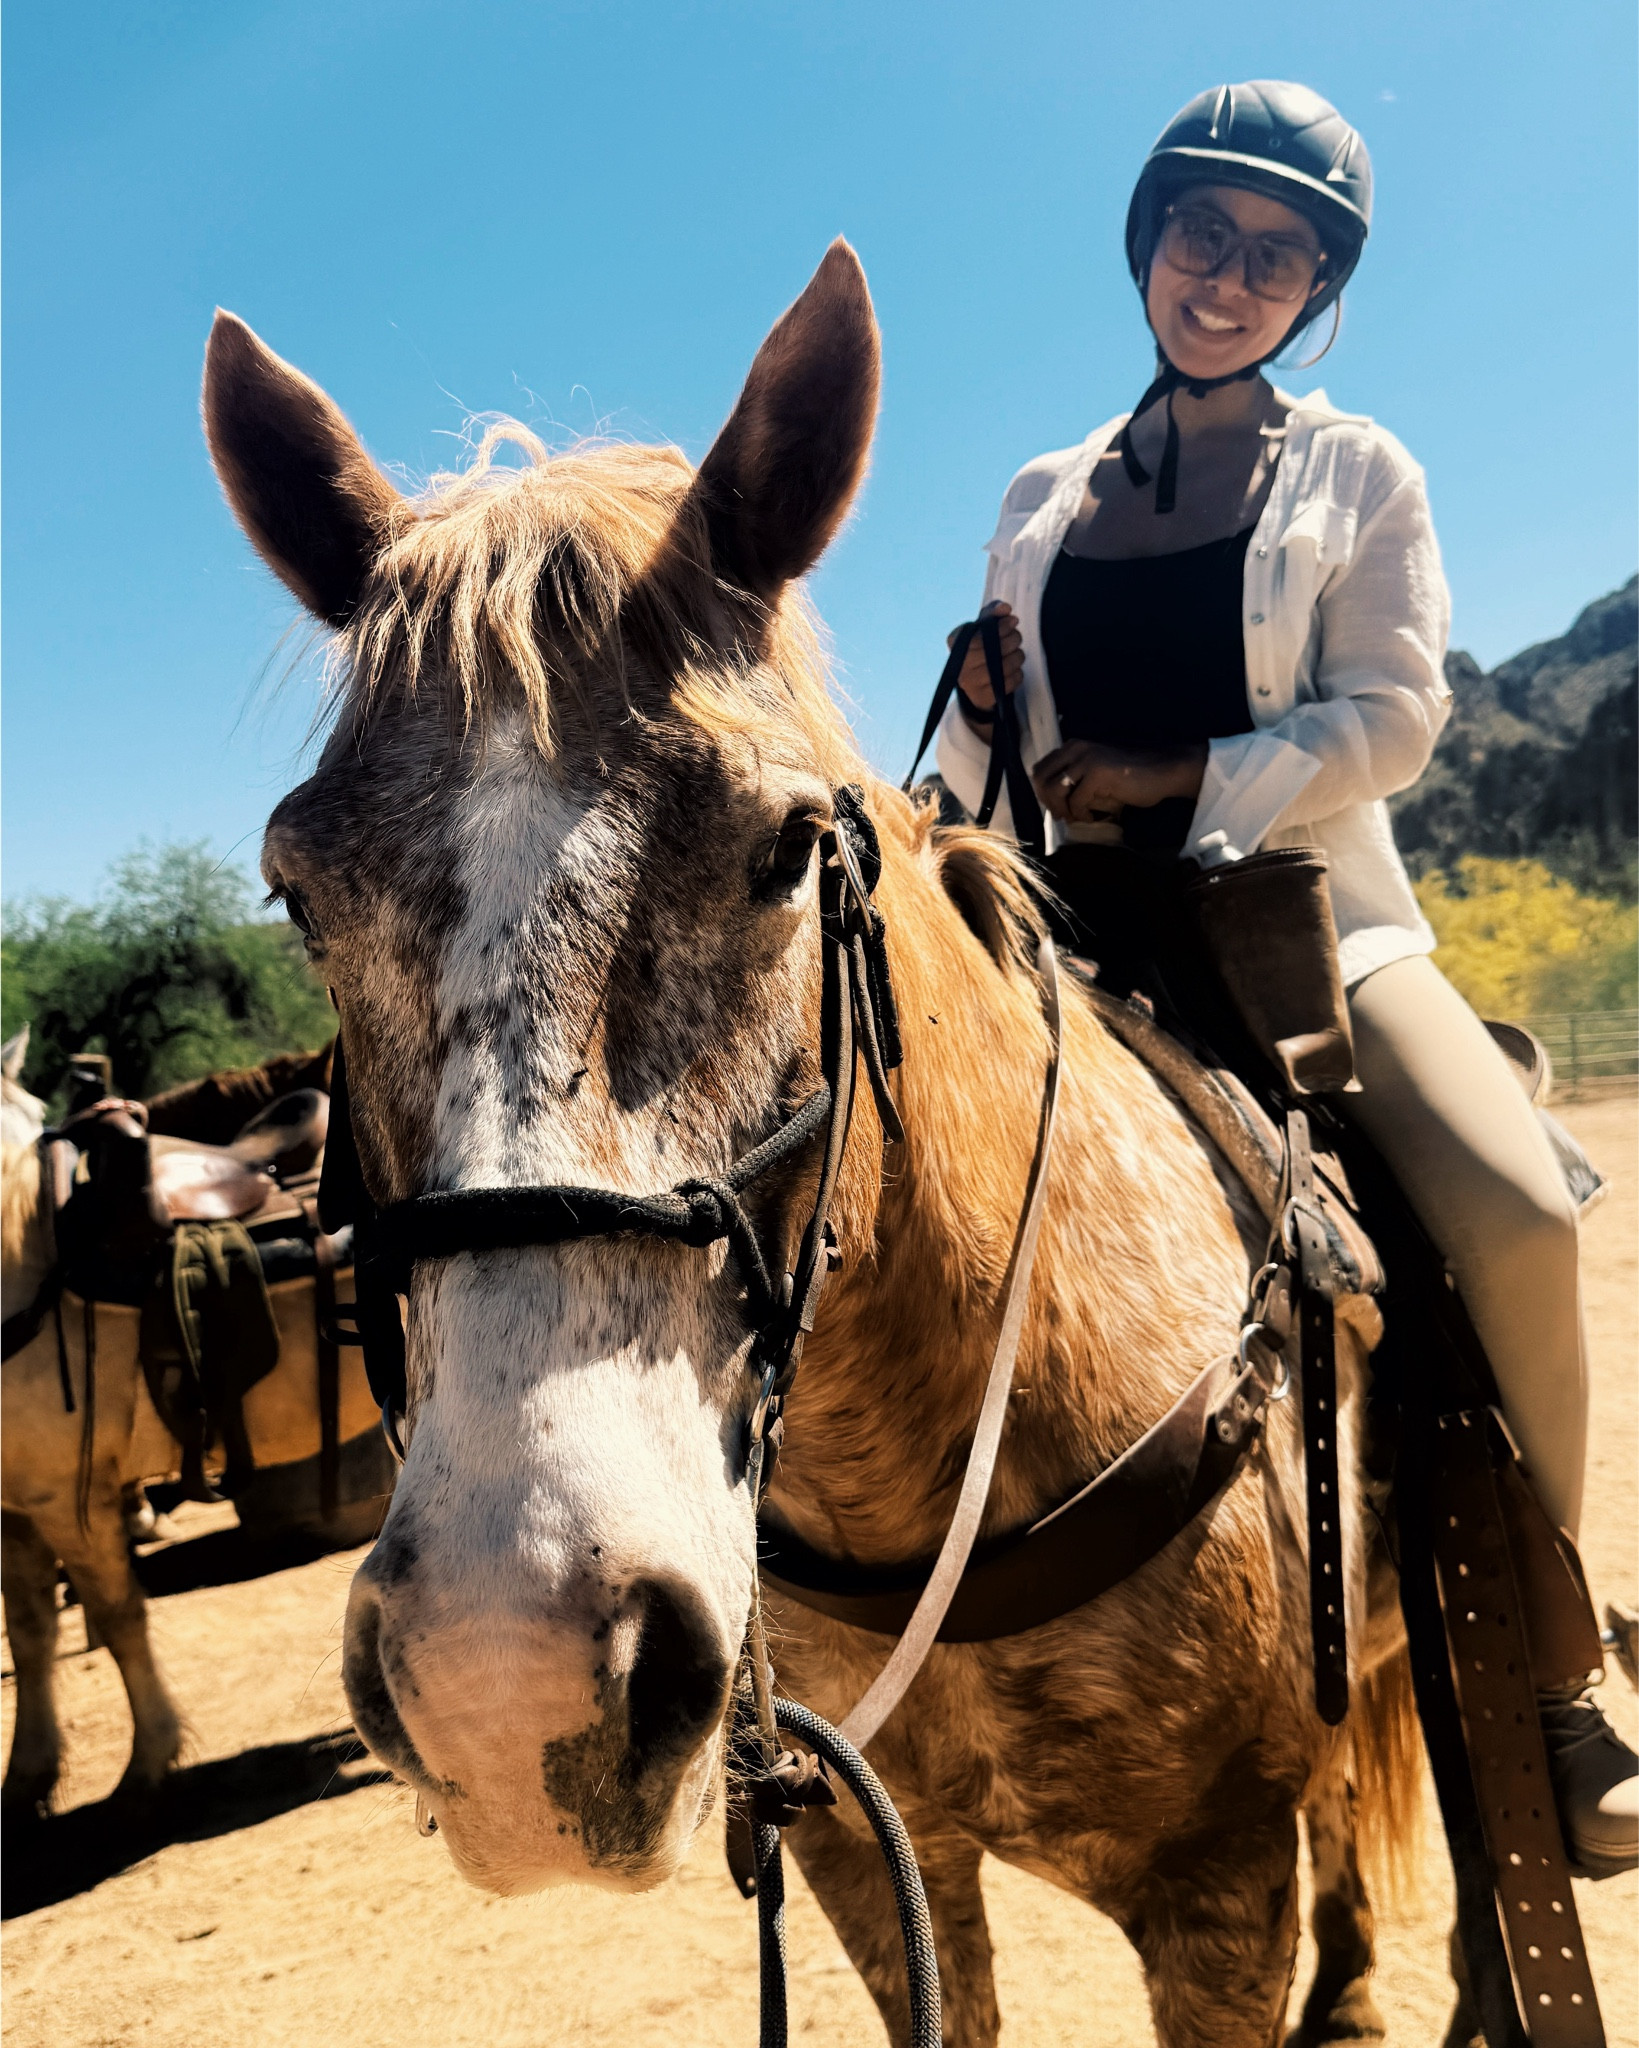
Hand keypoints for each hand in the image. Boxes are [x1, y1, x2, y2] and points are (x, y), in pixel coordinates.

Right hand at [949, 601, 1022, 718]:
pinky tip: (1013, 670)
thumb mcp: (983, 626)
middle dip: (1014, 639)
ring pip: (1006, 665)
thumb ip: (993, 612)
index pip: (983, 632)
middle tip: (1016, 638)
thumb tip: (1005, 609)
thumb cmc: (982, 646)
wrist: (975, 681)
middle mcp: (959, 663)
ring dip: (1018, 657)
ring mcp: (970, 683)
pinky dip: (1017, 674)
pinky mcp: (982, 697)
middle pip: (996, 649)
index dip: (1002, 626)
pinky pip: (1010, 682)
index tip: (1013, 622)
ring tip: (1016, 654)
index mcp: (955, 641)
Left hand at [1031, 739, 1207, 820]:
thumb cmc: (1129, 778)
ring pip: (1053, 790)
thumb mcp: (1094, 775)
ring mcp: (1087, 759)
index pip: (1039, 769)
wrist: (1161, 773)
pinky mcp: (1098, 773)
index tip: (1057, 808)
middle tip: (1064, 815)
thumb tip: (1049, 802)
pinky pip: (1076, 801)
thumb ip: (1072, 781)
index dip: (1042, 793)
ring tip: (1078, 816)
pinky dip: (1082, 814)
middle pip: (1040, 779)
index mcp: (1072, 746)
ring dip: (1063, 809)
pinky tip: (1093, 816)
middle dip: (1048, 802)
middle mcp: (1076, 748)